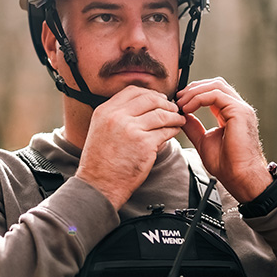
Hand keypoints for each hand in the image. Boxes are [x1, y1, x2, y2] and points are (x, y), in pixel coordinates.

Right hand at [76, 86, 186, 210]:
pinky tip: (175, 130)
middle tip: (173, 108)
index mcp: (105, 111)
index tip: (157, 98)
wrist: (98, 185)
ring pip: (161, 114)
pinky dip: (174, 129)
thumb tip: (140, 108)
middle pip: (149, 99)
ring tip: (178, 119)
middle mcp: (117, 117)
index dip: (149, 93)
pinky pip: (166, 131)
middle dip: (165, 102)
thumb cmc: (99, 162)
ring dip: (174, 116)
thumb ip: (116, 116)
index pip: (132, 91)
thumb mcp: (99, 130)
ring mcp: (132, 130)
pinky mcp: (145, 144)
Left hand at [176, 77, 271, 202]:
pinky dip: (198, 98)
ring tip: (181, 103)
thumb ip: (194, 127)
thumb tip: (182, 116)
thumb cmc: (226, 164)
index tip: (179, 101)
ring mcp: (241, 108)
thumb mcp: (203, 141)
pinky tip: (188, 108)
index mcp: (231, 113)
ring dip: (194, 92)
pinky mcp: (239, 111)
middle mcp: (238, 108)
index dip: (195, 92)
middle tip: (178, 98)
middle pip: (215, 84)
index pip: (213, 92)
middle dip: (194, 88)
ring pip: (215, 85)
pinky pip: (216, 95)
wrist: (239, 176)